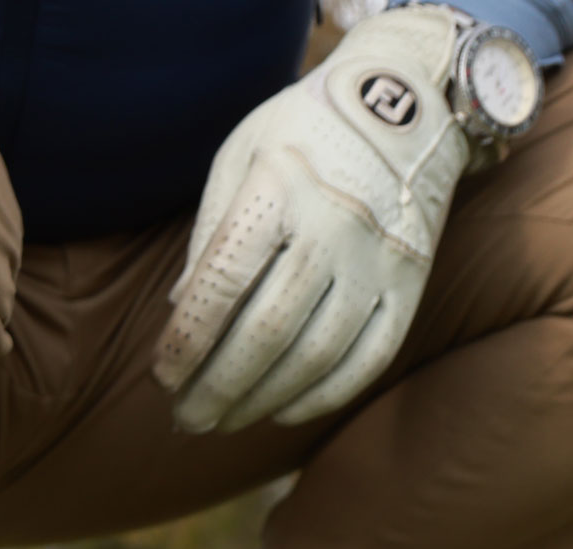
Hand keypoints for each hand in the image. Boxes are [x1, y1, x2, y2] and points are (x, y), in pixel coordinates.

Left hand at [154, 5, 474, 432]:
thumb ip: (210, 234)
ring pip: (316, 356)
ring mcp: (379, 259)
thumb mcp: (240, 159)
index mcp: (278, 190)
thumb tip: (178, 313)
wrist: (409, 103)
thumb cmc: (302, 134)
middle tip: (186, 420)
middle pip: (267, 333)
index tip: (163, 378)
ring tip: (225, 421)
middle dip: (218, 387)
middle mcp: (334, 227)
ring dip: (263, 400)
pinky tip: (283, 411)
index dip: (187, 342)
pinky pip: (370, 358)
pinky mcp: (410, 283)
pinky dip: (323, 396)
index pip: (223, 284)